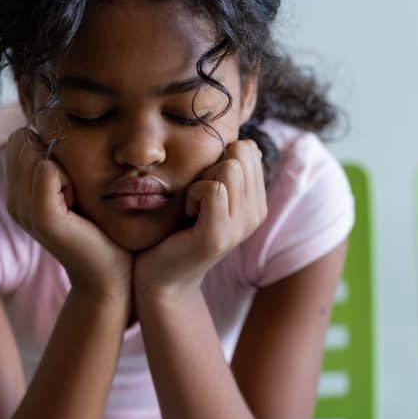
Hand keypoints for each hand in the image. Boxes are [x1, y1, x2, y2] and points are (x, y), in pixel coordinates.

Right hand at [5, 127, 131, 298]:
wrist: (112, 275)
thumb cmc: (103, 229)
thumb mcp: (79, 188)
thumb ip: (62, 160)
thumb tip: (58, 122)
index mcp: (20, 192)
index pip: (20, 138)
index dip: (49, 146)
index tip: (74, 177)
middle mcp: (15, 200)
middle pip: (24, 141)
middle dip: (56, 152)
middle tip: (78, 187)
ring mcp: (24, 209)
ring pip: (36, 152)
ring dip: (66, 165)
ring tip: (80, 197)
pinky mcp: (42, 217)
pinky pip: (46, 170)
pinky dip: (69, 176)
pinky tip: (80, 201)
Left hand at [134, 139, 267, 296]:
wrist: (161, 276)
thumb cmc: (177, 229)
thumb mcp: (206, 194)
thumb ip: (226, 170)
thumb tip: (246, 142)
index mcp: (256, 202)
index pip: (248, 149)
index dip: (218, 158)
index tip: (204, 188)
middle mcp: (256, 215)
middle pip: (240, 155)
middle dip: (210, 167)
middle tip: (196, 199)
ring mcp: (241, 227)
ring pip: (229, 168)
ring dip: (200, 181)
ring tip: (191, 208)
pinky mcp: (219, 235)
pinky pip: (212, 189)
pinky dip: (192, 195)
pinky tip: (187, 215)